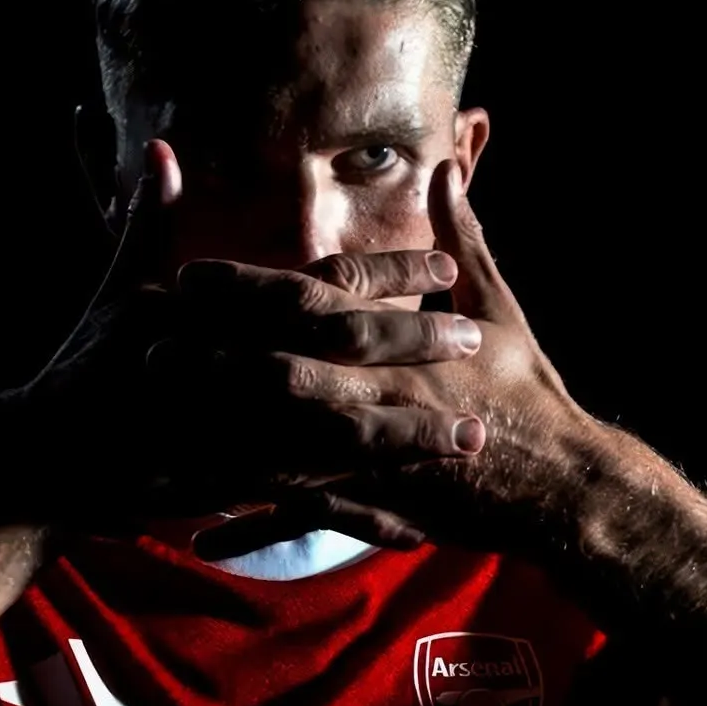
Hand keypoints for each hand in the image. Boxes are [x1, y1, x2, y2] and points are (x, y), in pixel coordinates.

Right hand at [0, 144, 475, 532]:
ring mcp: (239, 433)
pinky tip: (415, 521)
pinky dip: (365, 511)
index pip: (322, 283)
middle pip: (346, 353)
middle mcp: (239, 367)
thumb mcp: (116, 288)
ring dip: (413, 436)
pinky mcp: (233, 490)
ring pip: (344, 434)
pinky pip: (314, 502)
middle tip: (479, 341)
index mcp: (223, 313)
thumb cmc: (83, 367)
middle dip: (418, 346)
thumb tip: (158, 149)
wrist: (41, 457)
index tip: (444, 266)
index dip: (389, 275)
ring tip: (475, 437)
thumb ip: (148, 220)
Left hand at [190, 158, 593, 559]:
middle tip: (145, 347)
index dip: (244, 287)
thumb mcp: (499, 307)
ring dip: (217, 437)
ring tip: (156, 432)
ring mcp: (374, 451)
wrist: (561, 480)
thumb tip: (447, 169)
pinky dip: (253, 528)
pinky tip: (200, 536)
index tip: (187, 275)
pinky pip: (303, 517)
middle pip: (278, 366)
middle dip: (209, 356)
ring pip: (282, 442)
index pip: (308, 300)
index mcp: (396, 338)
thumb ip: (464, 238)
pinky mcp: (379, 503)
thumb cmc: (528, 389)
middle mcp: (378, 390)